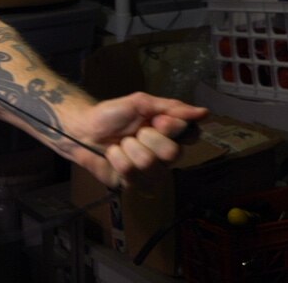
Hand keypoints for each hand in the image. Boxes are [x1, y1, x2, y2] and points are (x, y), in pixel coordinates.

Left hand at [74, 92, 208, 188]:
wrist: (83, 127)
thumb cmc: (112, 115)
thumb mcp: (140, 103)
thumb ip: (170, 107)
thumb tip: (204, 112)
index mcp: (171, 135)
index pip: (191, 136)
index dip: (174, 129)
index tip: (158, 120)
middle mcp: (165, 157)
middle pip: (172, 153)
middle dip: (147, 137)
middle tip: (135, 132)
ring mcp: (150, 173)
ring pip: (149, 163)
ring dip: (129, 147)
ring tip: (121, 143)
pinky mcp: (133, 185)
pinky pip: (130, 172)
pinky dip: (117, 157)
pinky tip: (113, 155)